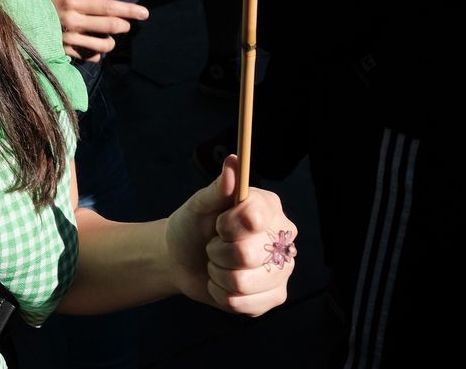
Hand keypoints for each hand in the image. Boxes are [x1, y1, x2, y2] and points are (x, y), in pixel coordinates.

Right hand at [35, 0, 149, 61]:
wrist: (9, 20)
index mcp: (71, 2)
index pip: (108, 7)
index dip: (129, 9)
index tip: (144, 12)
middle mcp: (73, 23)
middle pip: (110, 26)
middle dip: (124, 25)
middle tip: (127, 22)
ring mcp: (69, 39)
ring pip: (103, 45)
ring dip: (111, 40)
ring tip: (110, 34)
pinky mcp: (64, 51)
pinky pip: (89, 56)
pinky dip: (96, 53)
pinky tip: (94, 46)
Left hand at [165, 155, 294, 315]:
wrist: (182, 259)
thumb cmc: (193, 226)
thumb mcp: (199, 204)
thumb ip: (219, 187)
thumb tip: (234, 162)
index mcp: (268, 208)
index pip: (255, 216)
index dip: (229, 224)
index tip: (218, 224)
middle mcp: (282, 237)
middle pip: (247, 253)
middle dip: (217, 252)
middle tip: (213, 246)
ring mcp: (282, 269)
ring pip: (243, 282)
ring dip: (218, 275)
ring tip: (216, 264)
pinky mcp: (274, 296)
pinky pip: (243, 304)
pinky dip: (222, 294)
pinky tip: (222, 283)